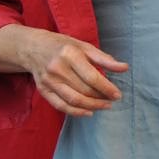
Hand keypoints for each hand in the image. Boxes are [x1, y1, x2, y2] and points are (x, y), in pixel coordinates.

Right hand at [0, 23, 127, 116]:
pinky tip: (89, 112)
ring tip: (105, 106)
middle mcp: (58, 69)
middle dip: (101, 98)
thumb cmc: (64, 46)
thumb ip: (105, 59)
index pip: (92, 77)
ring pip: (73, 100)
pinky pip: (61, 106)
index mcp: (70, 54)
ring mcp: (49, 81)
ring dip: (92, 106)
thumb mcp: (85, 46)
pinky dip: (76, 112)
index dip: (107, 88)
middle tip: (113, 100)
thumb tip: (124, 68)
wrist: (33, 48)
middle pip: (83, 90)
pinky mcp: (43, 90)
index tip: (118, 94)